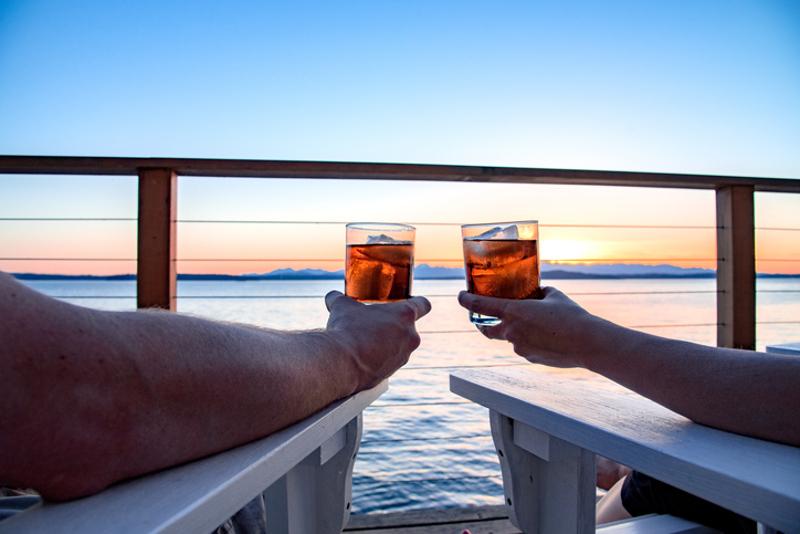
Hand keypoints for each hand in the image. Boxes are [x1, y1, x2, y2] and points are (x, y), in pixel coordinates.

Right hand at [325, 291, 431, 389]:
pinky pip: (389, 361)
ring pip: (399, 345)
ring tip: (363, 342)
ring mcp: (403, 356)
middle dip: (392, 325)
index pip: (423, 304)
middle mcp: (410, 336)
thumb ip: (339, 298)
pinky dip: (378, 359)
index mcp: (405, 314)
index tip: (409, 302)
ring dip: (386, 343)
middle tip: (373, 323)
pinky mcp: (392, 372)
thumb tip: (331, 297)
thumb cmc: (347, 329)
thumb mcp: (341, 306)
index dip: (417, 302)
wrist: (342, 363)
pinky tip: (361, 357)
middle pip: (408, 327)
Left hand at [458, 286, 596, 367]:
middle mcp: (511, 331)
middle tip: (484, 320)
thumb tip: (537, 292)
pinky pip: (525, 347)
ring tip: (539, 325)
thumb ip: (540, 293)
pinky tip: (549, 338)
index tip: (461, 296)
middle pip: (486, 330)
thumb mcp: (554, 296)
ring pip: (511, 338)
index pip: (479, 305)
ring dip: (518, 332)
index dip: (466, 300)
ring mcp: (519, 347)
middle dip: (482, 325)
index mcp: (513, 312)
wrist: (587, 343)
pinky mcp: (530, 358)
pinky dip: (531, 341)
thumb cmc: (571, 316)